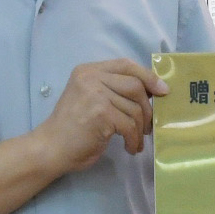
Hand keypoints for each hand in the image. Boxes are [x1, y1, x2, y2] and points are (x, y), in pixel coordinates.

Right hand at [35, 59, 165, 172]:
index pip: (126, 65)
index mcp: (88, 71)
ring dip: (140, 129)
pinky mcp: (101, 113)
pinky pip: (130, 125)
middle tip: (147, 126)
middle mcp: (91, 78)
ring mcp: (95, 94)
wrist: (51, 148)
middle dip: (147, 108)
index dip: (148, 76)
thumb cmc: (73, 128)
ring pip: (135, 108)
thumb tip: (152, 91)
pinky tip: (130, 148)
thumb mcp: (90, 98)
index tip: (163, 91)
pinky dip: (134, 140)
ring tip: (136, 141)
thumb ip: (112, 89)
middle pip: (135, 85)